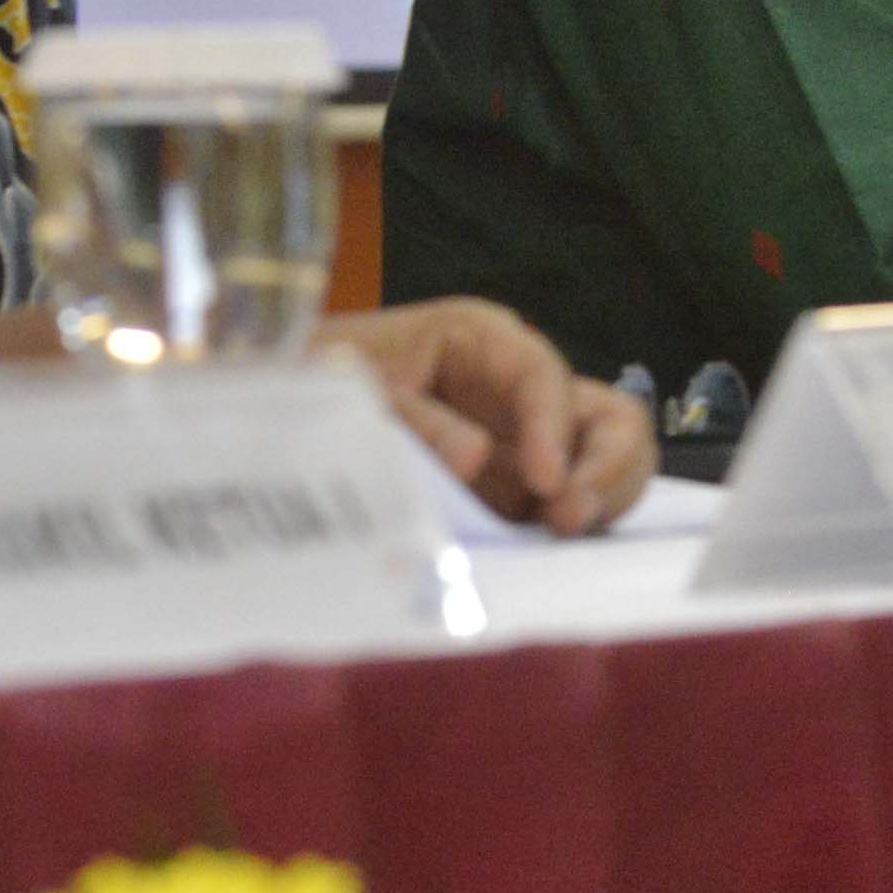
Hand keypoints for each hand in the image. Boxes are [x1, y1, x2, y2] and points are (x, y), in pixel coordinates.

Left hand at [314, 299, 657, 535]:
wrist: (283, 411)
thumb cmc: (318, 377)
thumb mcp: (352, 386)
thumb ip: (414, 420)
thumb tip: (475, 458)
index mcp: (482, 342)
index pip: (541, 374)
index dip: (551, 427)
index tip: (545, 482)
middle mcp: (520, 392)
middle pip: (609, 418)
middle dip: (606, 467)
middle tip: (566, 518)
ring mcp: (527, 444)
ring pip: (609, 463)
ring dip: (603, 500)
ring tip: (562, 535)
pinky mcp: (520, 493)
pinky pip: (574, 506)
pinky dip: (576, 529)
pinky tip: (544, 550)